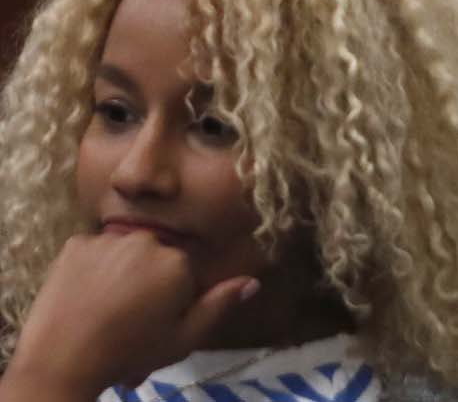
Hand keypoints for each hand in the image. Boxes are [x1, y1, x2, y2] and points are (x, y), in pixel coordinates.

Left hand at [0, 230, 257, 400]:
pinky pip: (92, 249)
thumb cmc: (129, 353)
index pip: (183, 271)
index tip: (153, 321)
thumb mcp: (182, 340)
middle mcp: (146, 240)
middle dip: (148, 279)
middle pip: (155, 255)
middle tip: (128, 316)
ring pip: (124, 250)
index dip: (171, 298)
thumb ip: (218, 306)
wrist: (61, 361)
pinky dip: (91, 266)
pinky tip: (83, 294)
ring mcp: (108, 240)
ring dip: (120, 270)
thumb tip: (253, 281)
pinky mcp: (75, 243)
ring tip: (103, 307)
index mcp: (177, 262)